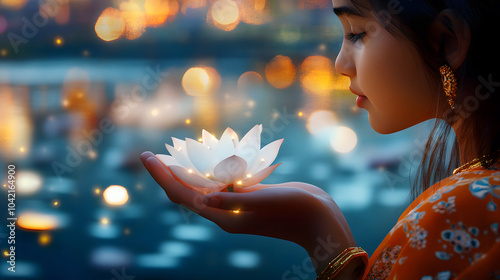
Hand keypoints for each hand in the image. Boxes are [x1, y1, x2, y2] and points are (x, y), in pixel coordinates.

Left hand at [141, 151, 356, 275]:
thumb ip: (232, 200)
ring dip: (186, 172)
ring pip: (202, 188)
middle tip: (152, 154)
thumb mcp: (263, 202)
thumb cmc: (294, 210)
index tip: (147, 156)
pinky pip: (221, 184)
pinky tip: (206, 160)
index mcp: (224, 217)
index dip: (162, 176)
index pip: (182, 196)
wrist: (320, 220)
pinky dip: (209, 172)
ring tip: (172, 156)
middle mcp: (225, 212)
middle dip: (168, 174)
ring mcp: (237, 205)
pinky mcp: (249, 197)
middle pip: (187, 193)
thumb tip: (201, 199)